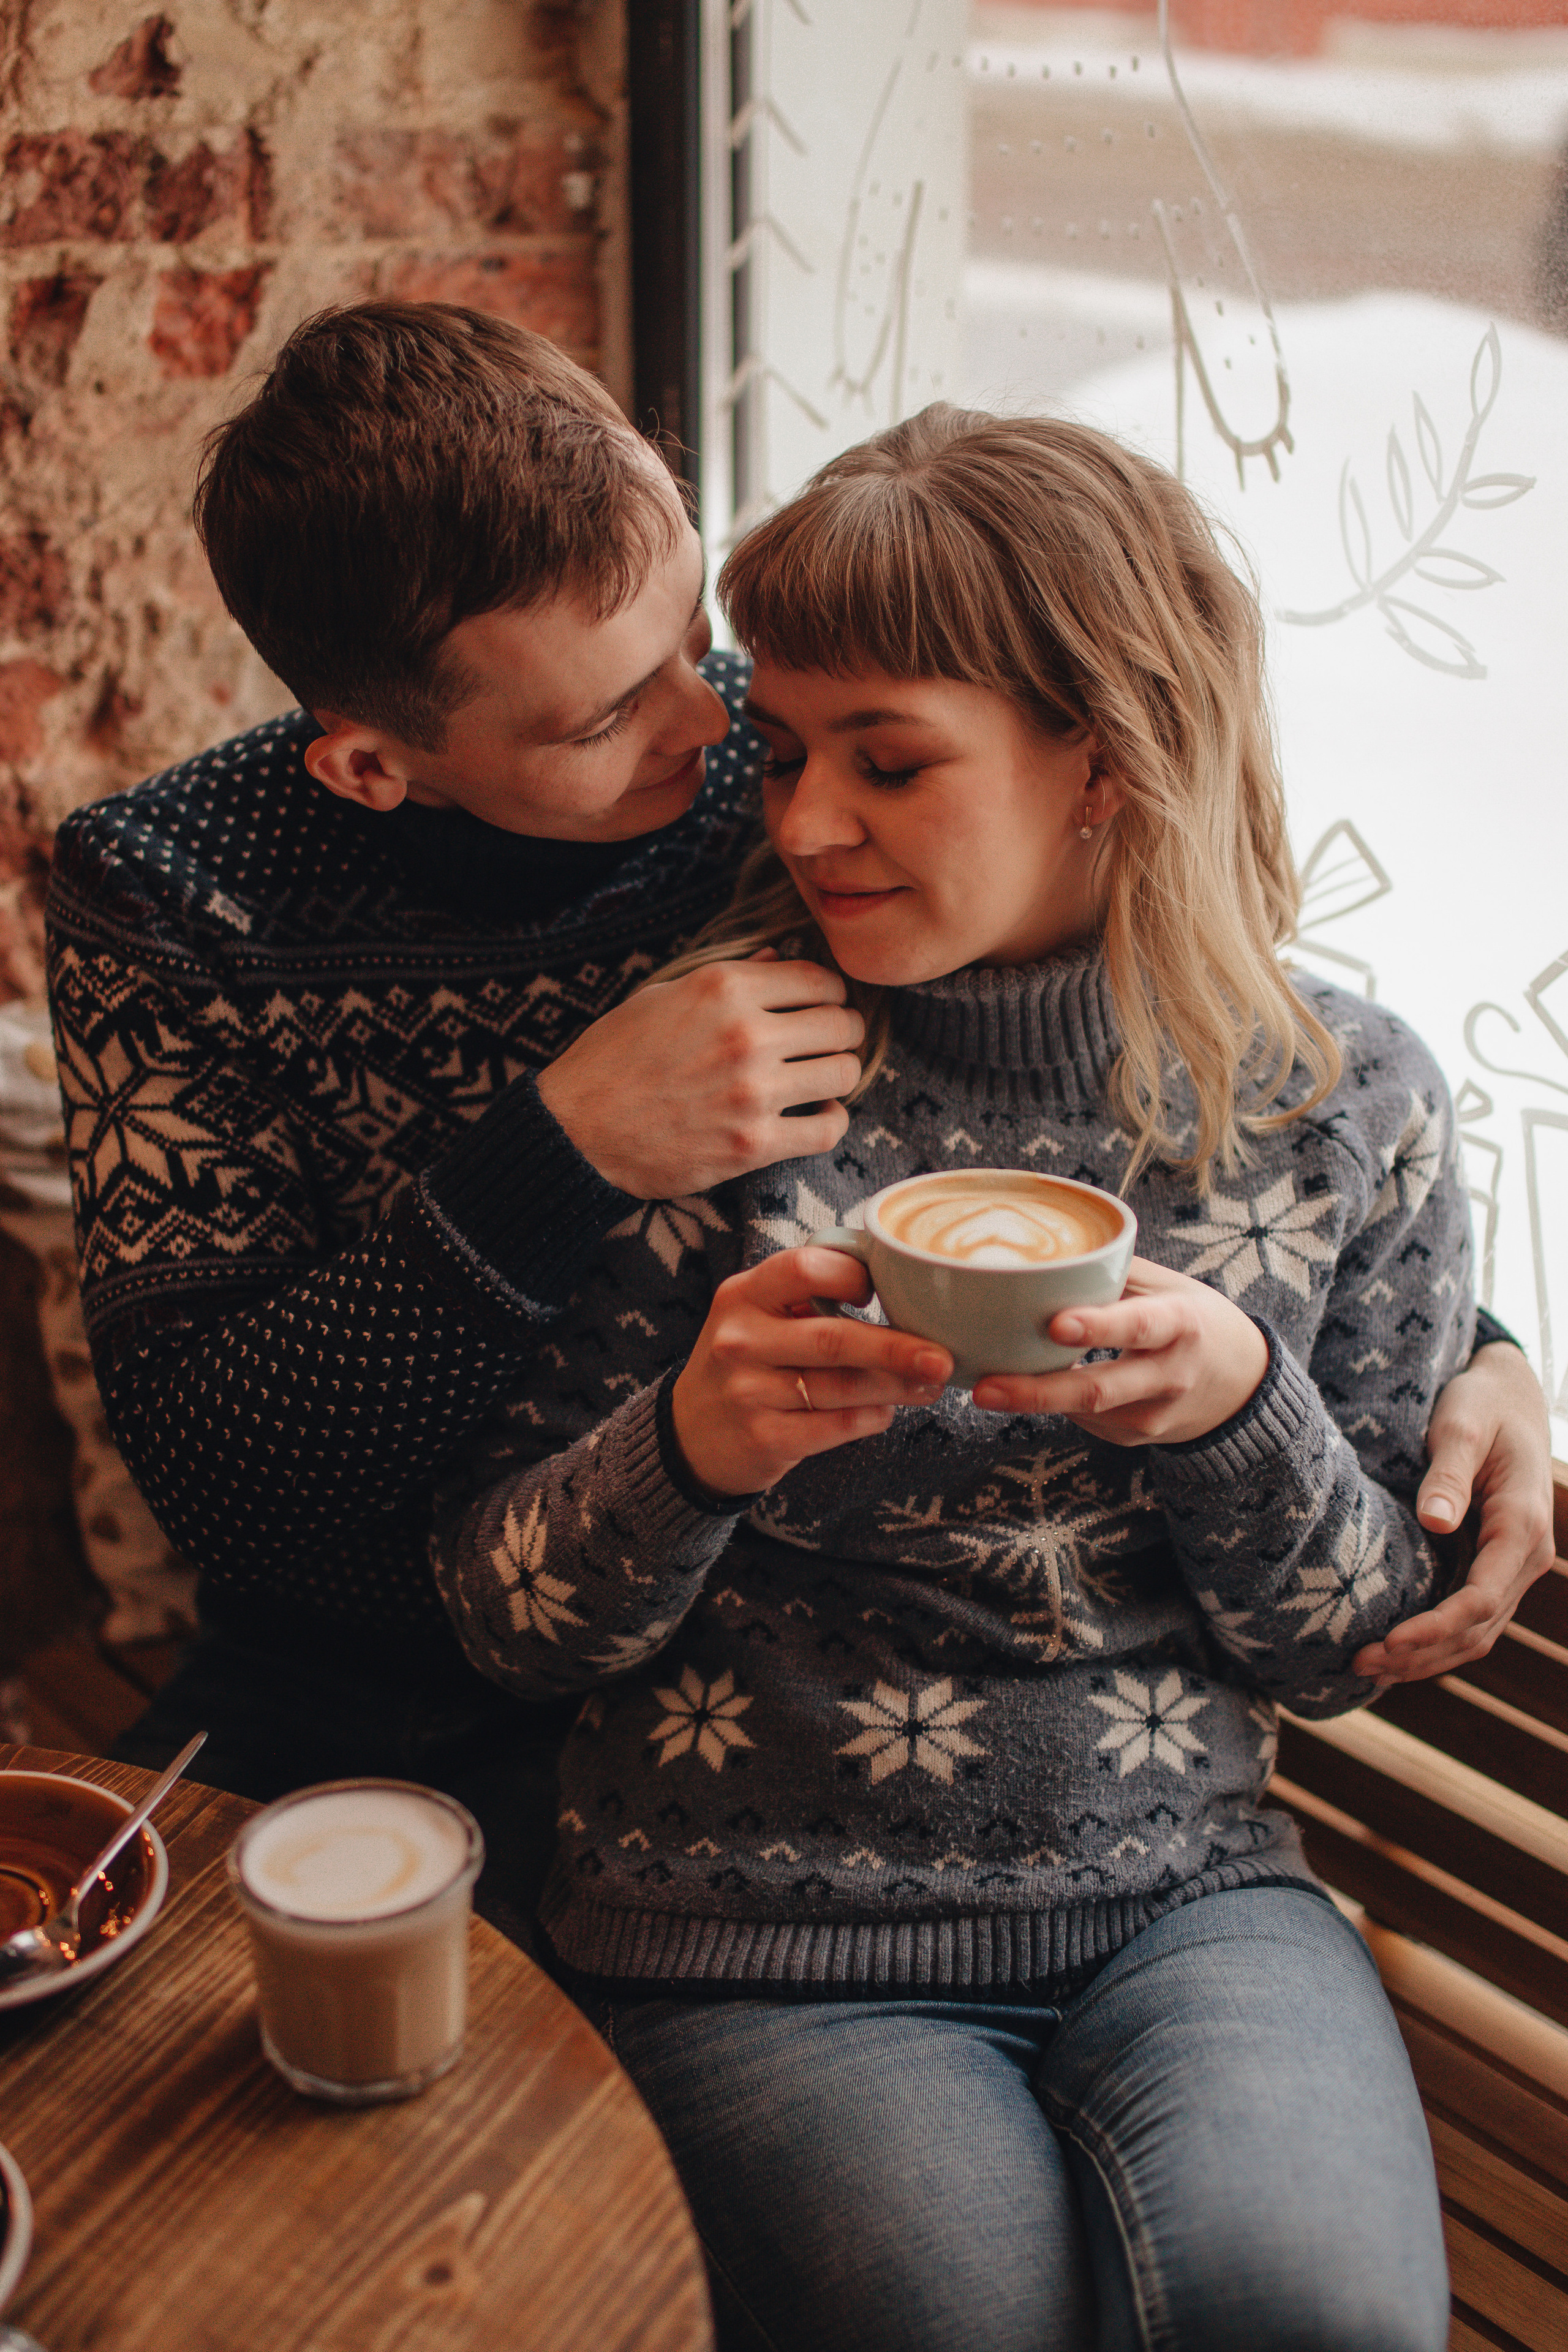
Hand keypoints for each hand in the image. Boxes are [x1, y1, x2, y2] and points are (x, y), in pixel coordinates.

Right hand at [537, 952, 862, 1196]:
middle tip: (829, 1043)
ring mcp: (753, 1091)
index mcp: (724, 987)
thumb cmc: (612, 1059)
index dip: (829, 993)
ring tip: (820, 1079)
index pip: (818, 979)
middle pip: (840, 1024)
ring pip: (843, 1073)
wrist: (576, 1130)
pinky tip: (813, 1115)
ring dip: (838, 1075)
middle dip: (841, 1031)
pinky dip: (830, 1121)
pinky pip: (828, 1128)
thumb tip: (777, 957)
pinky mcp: (754, 1144)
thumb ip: (727, 976)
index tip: (823, 1005)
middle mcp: (746, 1034)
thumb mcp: (660, 997)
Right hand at [671, 1247, 951, 1494]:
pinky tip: (886, 1412)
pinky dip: (870, 1418)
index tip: (884, 1291)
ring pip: (843, 1387)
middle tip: (943, 1357)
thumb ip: (807, 1295)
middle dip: (897, 1348)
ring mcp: (748, 1392)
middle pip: (834, 1338)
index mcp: (743, 1295)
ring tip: (931, 1384)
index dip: (854, 1276)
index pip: (805, 1268)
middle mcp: (739, 1341)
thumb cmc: (745, 1363)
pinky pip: (835, 1427)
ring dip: (896, 1387)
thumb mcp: (757, 1316)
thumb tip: (898, 1282)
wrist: (690, 1435)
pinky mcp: (763, 1437)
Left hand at [969, 1256, 1268, 1443]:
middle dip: (1037, 1391)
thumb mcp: (1167, 1286)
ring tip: (984, 1385)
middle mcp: (1170, 1376)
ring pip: (1084, 1411)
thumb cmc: (1191, 1319)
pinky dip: (1052, 1402)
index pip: (1138, 1325)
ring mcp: (1153, 1416)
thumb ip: (1115, 1270)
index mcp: (1180, 1324)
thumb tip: (1045, 1248)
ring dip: (1032, 1399)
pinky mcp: (1132, 1438)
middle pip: (1099, 1389)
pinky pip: (1083, 1420)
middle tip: (985, 1387)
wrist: (1240, 1382)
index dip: (1098, 1326)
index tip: (1054, 1325)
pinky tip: (1025, 1386)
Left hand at [1354, 1340, 1556, 1680]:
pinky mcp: (1494, 1563)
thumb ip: (1448, 1474)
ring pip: (1477, 1631)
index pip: (1481, 1598)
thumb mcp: (1462, 1426)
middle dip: (1422, 1654)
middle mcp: (1526, 1555)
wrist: (1510, 1395)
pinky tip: (1393, 1648)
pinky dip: (1436, 1637)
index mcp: (1523, 1525)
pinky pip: (1471, 1614)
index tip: (1389, 1641)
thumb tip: (1435, 1521)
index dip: (1435, 1627)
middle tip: (1359, 1663)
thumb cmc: (1483, 1404)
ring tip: (1366, 1667)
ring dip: (1426, 1656)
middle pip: (1478, 1628)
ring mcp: (1512, 1564)